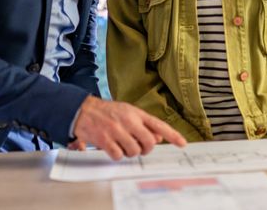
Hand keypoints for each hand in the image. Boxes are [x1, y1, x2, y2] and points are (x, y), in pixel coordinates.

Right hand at [72, 96, 186, 159]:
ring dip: (130, 153)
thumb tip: (159, 137)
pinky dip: (117, 155)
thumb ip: (144, 124)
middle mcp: (129, 121)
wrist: (84, 110)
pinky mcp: (105, 140)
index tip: (182, 143)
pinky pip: (118, 155)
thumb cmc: (108, 112)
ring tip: (123, 145)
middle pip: (149, 143)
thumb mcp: (129, 113)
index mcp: (137, 113)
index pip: (159, 125)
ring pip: (134, 151)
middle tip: (139, 147)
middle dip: (146, 149)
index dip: (172, 135)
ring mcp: (117, 131)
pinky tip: (113, 148)